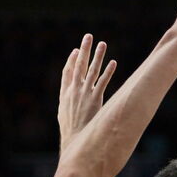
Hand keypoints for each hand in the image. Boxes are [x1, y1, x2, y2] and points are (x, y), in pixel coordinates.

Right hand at [58, 33, 116, 151]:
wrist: (74, 139)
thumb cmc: (70, 130)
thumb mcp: (63, 113)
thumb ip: (66, 102)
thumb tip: (69, 100)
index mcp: (65, 93)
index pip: (68, 72)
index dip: (72, 60)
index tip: (76, 51)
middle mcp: (74, 90)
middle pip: (79, 65)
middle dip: (84, 50)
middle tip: (88, 36)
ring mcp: (85, 94)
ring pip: (92, 70)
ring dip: (97, 56)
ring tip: (102, 43)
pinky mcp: (95, 99)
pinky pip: (103, 82)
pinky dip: (108, 71)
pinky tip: (113, 62)